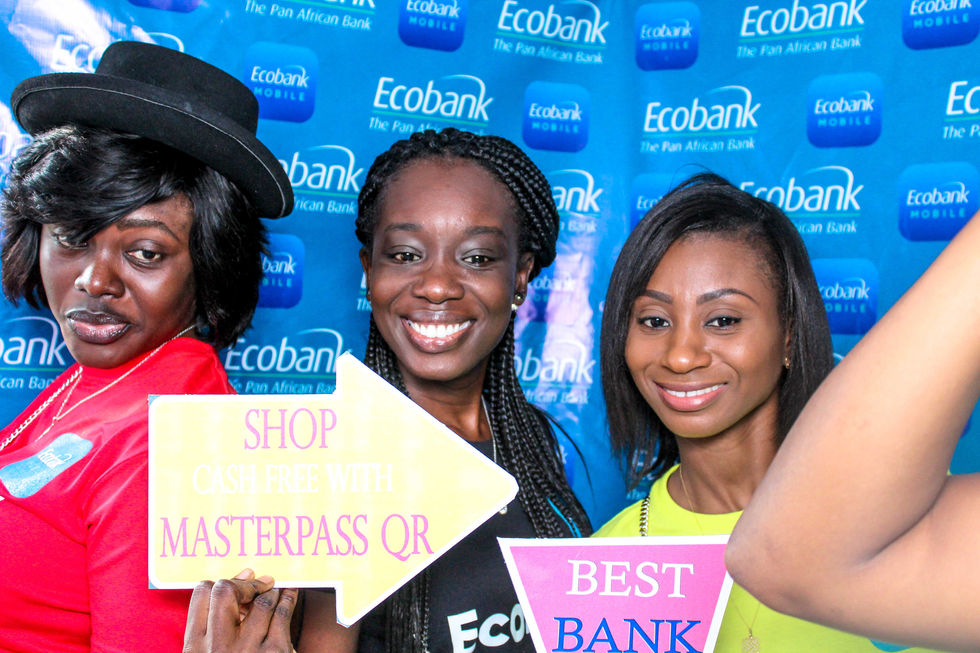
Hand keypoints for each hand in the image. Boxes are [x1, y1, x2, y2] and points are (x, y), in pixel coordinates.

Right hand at [183, 569, 297, 652]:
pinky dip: (287, 598)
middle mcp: (218, 647)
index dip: (219, 584)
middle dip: (243, 584)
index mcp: (195, 648)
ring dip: (270, 591)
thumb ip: (213, 626)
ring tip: (274, 590)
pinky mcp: (275, 652)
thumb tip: (245, 575)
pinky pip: (282, 613)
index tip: (234, 583)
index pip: (201, 595)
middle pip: (225, 592)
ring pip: (262, 600)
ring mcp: (248, 649)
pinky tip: (289, 594)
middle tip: (258, 581)